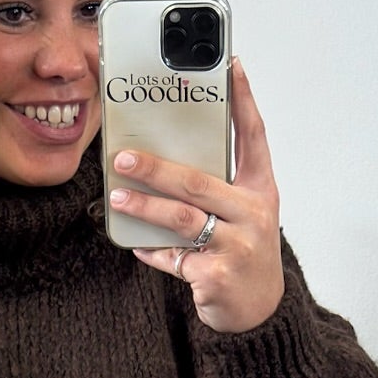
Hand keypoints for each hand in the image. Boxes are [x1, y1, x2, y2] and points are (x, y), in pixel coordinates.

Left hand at [109, 54, 283, 332]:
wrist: (260, 312)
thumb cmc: (244, 252)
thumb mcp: (243, 214)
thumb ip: (216, 188)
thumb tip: (162, 159)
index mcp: (260, 190)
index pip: (254, 137)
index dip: (244, 100)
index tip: (231, 65)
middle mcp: (253, 214)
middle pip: (198, 182)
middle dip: (156, 168)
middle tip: (123, 157)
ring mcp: (237, 247)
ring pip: (182, 220)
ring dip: (144, 207)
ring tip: (117, 197)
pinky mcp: (217, 277)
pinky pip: (173, 259)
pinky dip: (152, 251)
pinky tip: (135, 243)